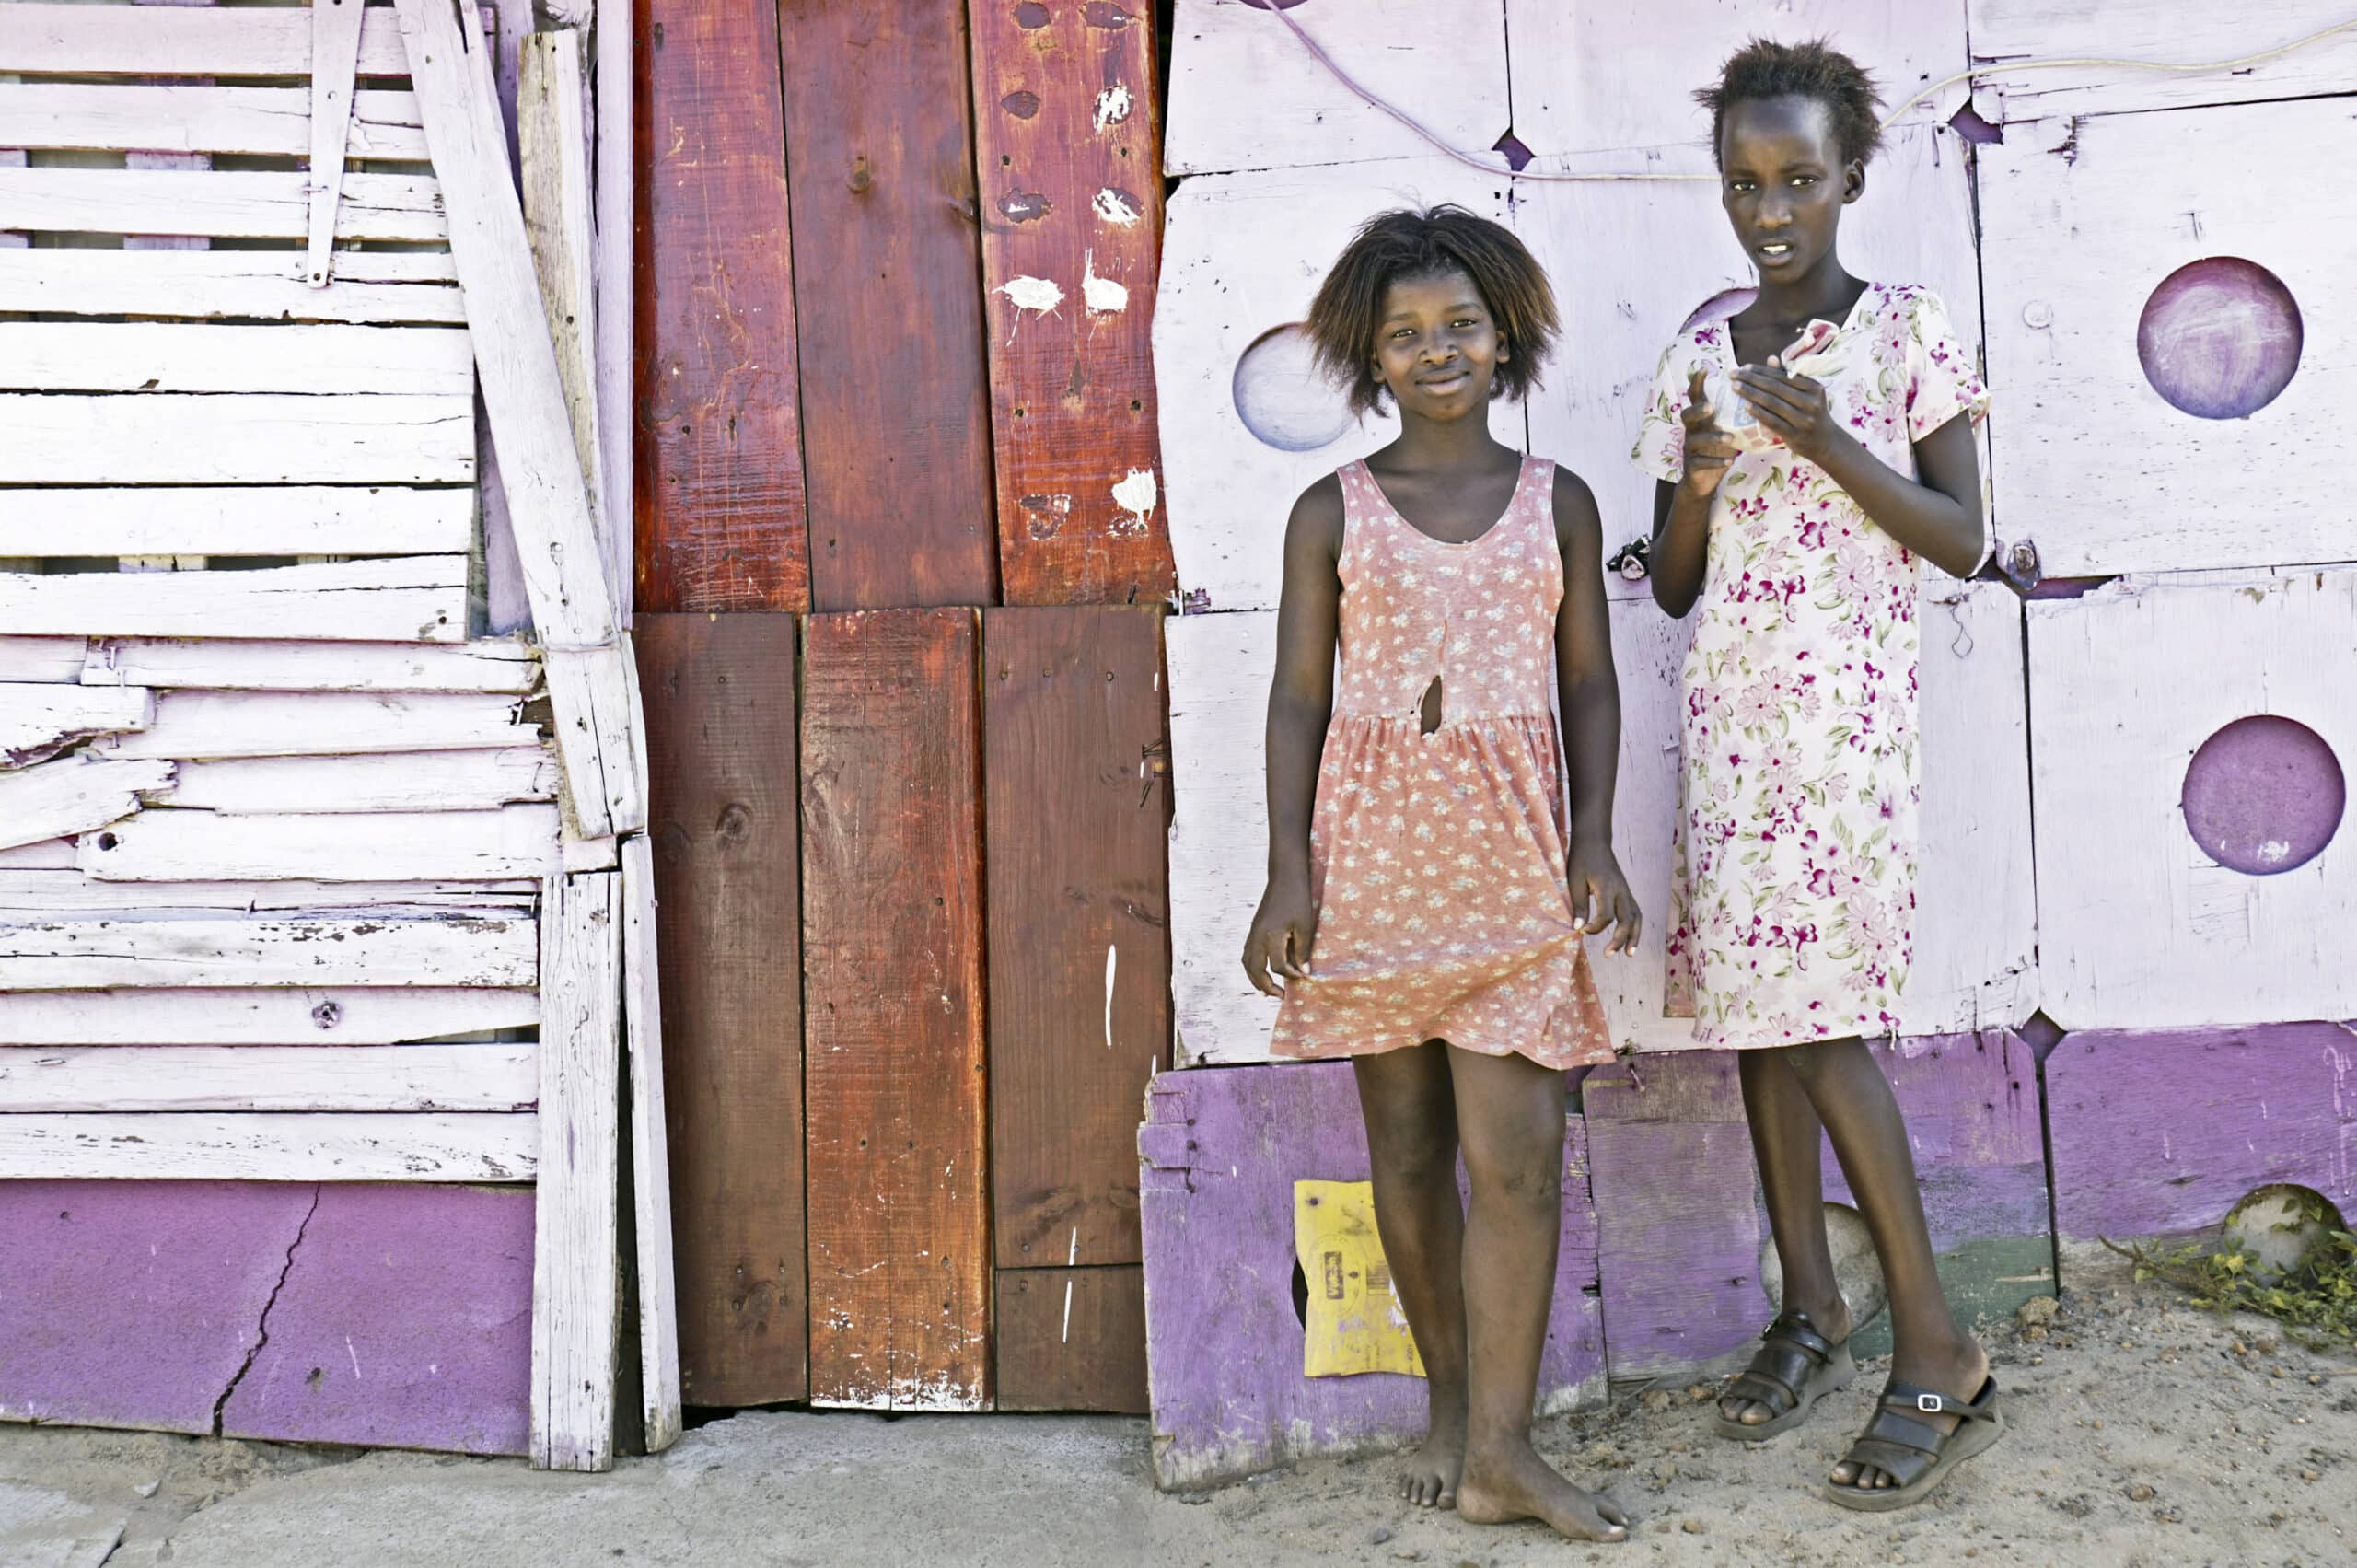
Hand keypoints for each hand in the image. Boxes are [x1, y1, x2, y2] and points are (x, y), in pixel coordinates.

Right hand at [1242, 876, 1317, 997]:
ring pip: (1247, 963)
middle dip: (1267, 986)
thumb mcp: (1305, 925)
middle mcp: (1257, 937)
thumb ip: (1302, 951)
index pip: (1279, 966)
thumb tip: (1303, 972)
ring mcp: (1253, 933)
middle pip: (1256, 970)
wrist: (1285, 877)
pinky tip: (1262, 971)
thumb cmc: (1298, 899)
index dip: (1292, 974)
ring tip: (1266, 990)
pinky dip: (1252, 967)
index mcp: (1271, 936)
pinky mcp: (1253, 929)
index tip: (1304, 976)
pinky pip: (1247, 954)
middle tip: (1279, 996)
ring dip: (1255, 979)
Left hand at [1567, 840, 1641, 955]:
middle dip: (1619, 940)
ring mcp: (1627, 892)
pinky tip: (1630, 941)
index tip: (1580, 931)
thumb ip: (1579, 905)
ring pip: (1636, 918)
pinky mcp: (1627, 893)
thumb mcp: (1574, 880)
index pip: (1606, 916)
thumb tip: (1578, 929)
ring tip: (1629, 955)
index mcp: (1607, 887)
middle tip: (1607, 954)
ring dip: (1634, 937)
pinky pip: (1636, 913)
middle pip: (1627, 920)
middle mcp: (1621, 891)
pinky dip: (1635, 927)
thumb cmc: (1581, 860)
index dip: (1594, 928)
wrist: (1594, 841)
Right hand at [1678, 369, 1738, 497]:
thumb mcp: (1730, 426)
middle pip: (1686, 415)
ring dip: (1712, 437)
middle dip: (1697, 410)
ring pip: (1695, 440)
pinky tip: (1729, 462)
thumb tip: (1763, 380)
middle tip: (1711, 407)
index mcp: (1702, 418)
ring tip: (1730, 438)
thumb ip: (1741, 406)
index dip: (1696, 382)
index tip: (1703, 369)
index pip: (1695, 396)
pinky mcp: (1692, 467)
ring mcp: (1690, 448)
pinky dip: (1715, 462)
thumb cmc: (1721, 447)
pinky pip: (1700, 463)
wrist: (1704, 481)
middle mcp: (1693, 430)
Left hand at [1732, 359, 1843, 464]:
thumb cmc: (1811, 414)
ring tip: (1734, 387)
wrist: (1826, 443)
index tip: (1743, 367)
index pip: (1782, 376)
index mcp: (1813, 387)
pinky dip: (1758, 413)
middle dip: (1751, 379)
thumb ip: (1788, 377)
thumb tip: (1770, 358)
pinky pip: (1772, 421)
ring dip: (1750, 393)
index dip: (1761, 370)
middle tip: (1732, 374)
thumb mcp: (1806, 394)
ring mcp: (1803, 419)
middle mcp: (1810, 402)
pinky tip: (1745, 406)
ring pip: (1772, 403)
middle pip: (1775, 387)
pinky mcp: (1795, 435)